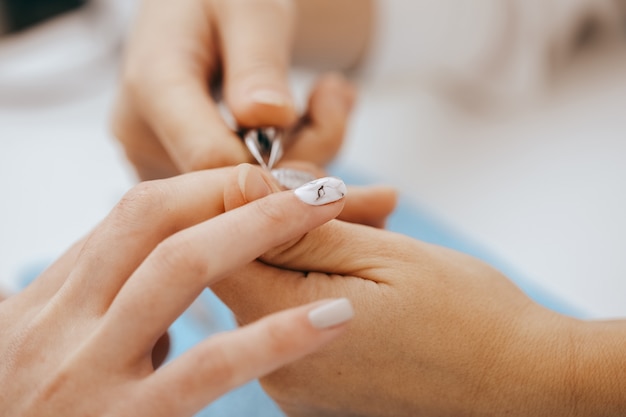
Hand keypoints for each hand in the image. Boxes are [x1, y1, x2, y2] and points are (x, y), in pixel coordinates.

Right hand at [0, 166, 353, 415]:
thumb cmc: (36, 416)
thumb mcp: (43, 350)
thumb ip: (92, 301)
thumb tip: (143, 259)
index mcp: (46, 303)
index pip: (132, 217)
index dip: (203, 189)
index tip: (260, 182)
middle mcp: (59, 324)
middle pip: (153, 219)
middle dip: (236, 188)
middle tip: (308, 181)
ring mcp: (90, 371)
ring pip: (179, 266)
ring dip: (262, 226)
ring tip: (328, 208)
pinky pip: (211, 366)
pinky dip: (277, 335)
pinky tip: (331, 318)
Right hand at [112, 0, 357, 179]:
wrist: (193, 12)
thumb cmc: (220, 0)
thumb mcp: (247, 9)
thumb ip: (258, 61)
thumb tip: (271, 116)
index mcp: (152, 86)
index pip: (212, 159)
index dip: (278, 161)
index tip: (328, 116)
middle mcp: (144, 138)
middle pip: (236, 185)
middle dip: (306, 149)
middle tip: (336, 95)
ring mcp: (162, 162)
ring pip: (248, 196)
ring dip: (306, 152)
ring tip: (328, 95)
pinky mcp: (184, 178)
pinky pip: (246, 192)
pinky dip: (290, 160)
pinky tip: (307, 116)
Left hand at [213, 171, 625, 416]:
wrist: (518, 382)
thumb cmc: (466, 315)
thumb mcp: (382, 253)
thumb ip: (301, 225)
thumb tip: (238, 186)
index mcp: (290, 327)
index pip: (218, 254)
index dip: (239, 206)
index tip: (280, 179)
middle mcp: (280, 367)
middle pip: (249, 270)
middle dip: (290, 224)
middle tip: (359, 205)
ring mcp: (295, 384)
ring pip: (275, 291)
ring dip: (313, 252)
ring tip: (377, 234)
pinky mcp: (315, 388)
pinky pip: (297, 320)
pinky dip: (322, 285)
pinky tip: (368, 271)